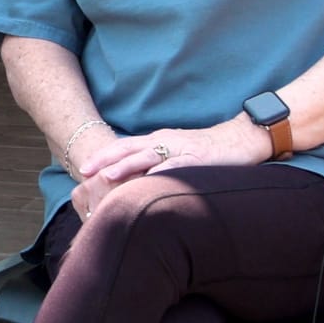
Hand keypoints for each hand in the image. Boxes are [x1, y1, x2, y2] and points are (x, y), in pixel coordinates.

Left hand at [71, 121, 271, 220]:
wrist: (240, 140)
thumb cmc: (207, 151)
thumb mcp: (176, 154)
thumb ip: (157, 164)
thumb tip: (135, 182)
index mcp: (158, 141)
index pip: (125, 147)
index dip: (103, 156)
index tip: (83, 168)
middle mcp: (165, 142)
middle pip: (129, 149)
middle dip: (105, 160)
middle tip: (84, 171)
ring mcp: (181, 149)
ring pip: (148, 156)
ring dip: (126, 166)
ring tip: (107, 176)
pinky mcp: (198, 158)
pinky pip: (178, 166)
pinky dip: (162, 173)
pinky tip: (149, 182)